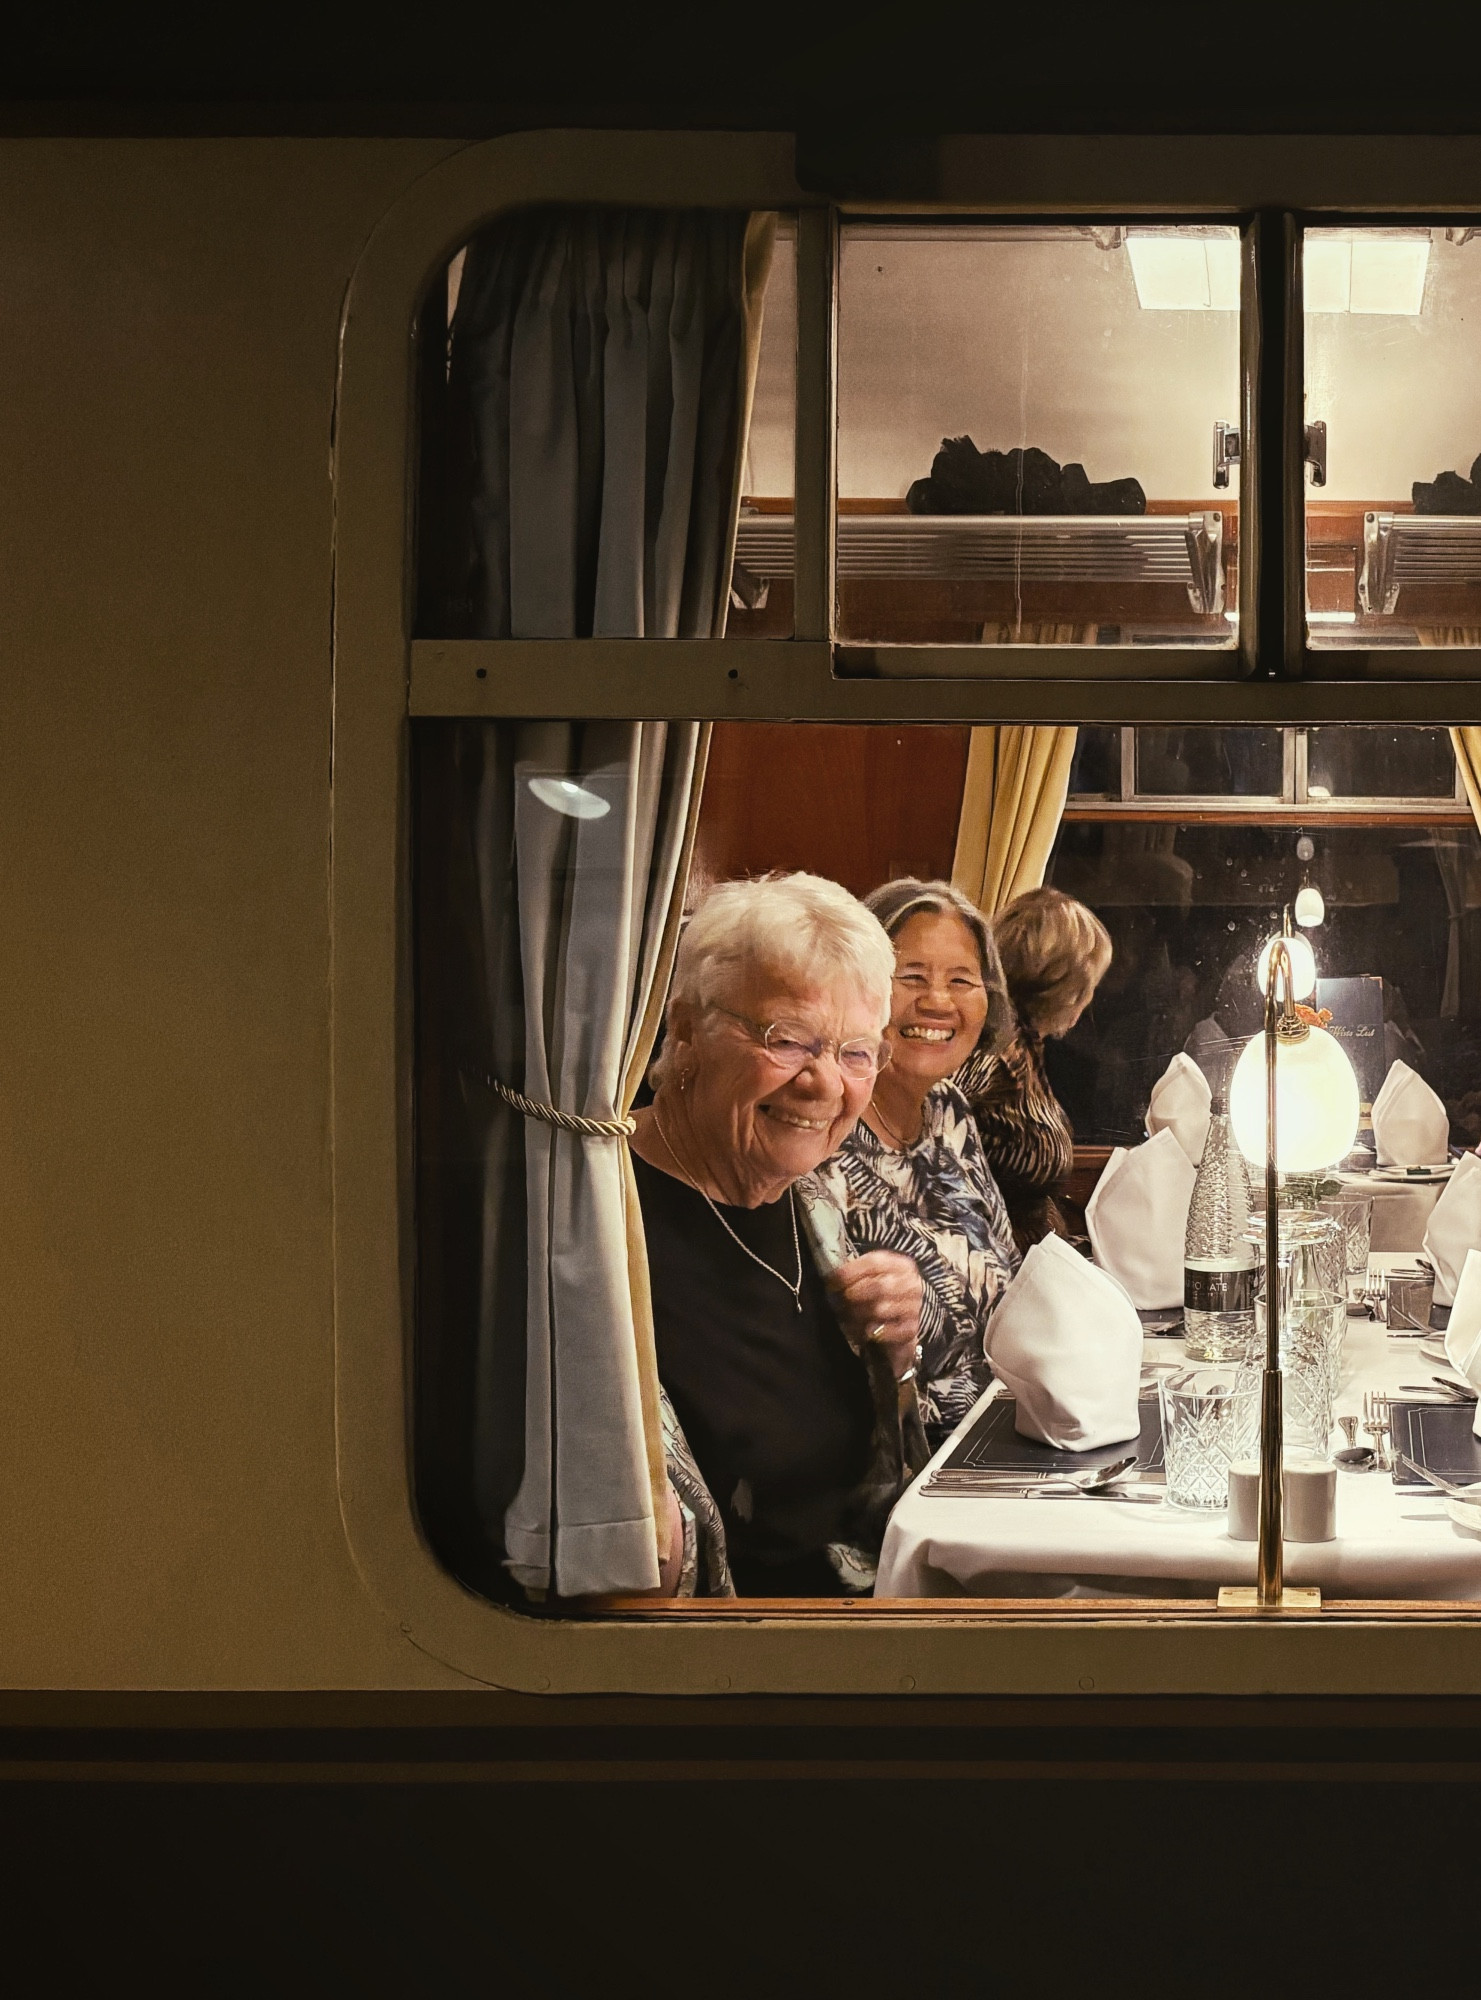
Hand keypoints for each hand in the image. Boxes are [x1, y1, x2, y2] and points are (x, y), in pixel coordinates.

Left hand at [829, 1251, 922, 1378]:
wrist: (901, 1323)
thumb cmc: (881, 1297)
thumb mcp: (872, 1278)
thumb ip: (856, 1274)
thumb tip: (831, 1278)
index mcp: (901, 1265)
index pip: (874, 1263)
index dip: (850, 1272)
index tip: (832, 1282)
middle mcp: (911, 1284)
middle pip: (878, 1287)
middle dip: (853, 1294)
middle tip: (839, 1301)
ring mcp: (914, 1307)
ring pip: (880, 1310)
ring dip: (857, 1314)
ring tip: (845, 1316)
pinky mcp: (910, 1330)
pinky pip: (884, 1331)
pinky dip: (868, 1332)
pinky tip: (859, 1331)